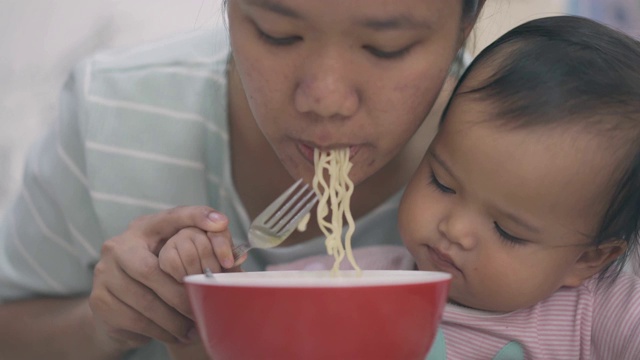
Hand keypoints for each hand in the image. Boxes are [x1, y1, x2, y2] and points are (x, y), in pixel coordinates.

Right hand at [88, 206, 229, 351]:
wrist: (116, 307)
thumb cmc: (156, 279)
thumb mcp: (173, 258)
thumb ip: (199, 251)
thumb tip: (235, 257)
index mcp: (143, 228)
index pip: (171, 217)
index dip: (196, 216)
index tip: (222, 223)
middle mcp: (118, 245)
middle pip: (152, 270)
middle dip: (180, 294)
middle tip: (201, 308)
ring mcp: (104, 273)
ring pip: (143, 300)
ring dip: (172, 318)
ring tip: (192, 328)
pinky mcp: (99, 300)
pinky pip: (134, 319)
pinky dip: (159, 330)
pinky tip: (175, 334)